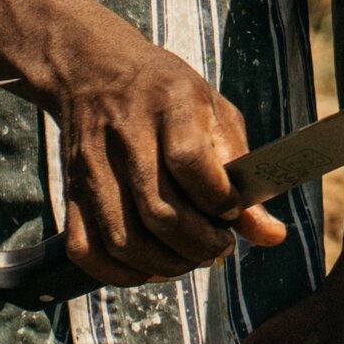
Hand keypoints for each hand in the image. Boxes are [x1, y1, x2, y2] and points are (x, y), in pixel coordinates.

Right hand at [50, 12, 285, 283]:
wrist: (95, 70)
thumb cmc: (168, 95)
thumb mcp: (215, 113)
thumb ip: (243, 173)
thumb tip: (273, 236)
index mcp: (169, 106)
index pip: (190, 163)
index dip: (218, 199)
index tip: (233, 209)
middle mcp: (126, 137)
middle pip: (158, 211)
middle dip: (198, 245)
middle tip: (219, 247)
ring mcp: (92, 168)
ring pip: (124, 239)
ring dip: (166, 264)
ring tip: (192, 258)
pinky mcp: (71, 191)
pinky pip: (86, 250)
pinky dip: (120, 272)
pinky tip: (151, 266)